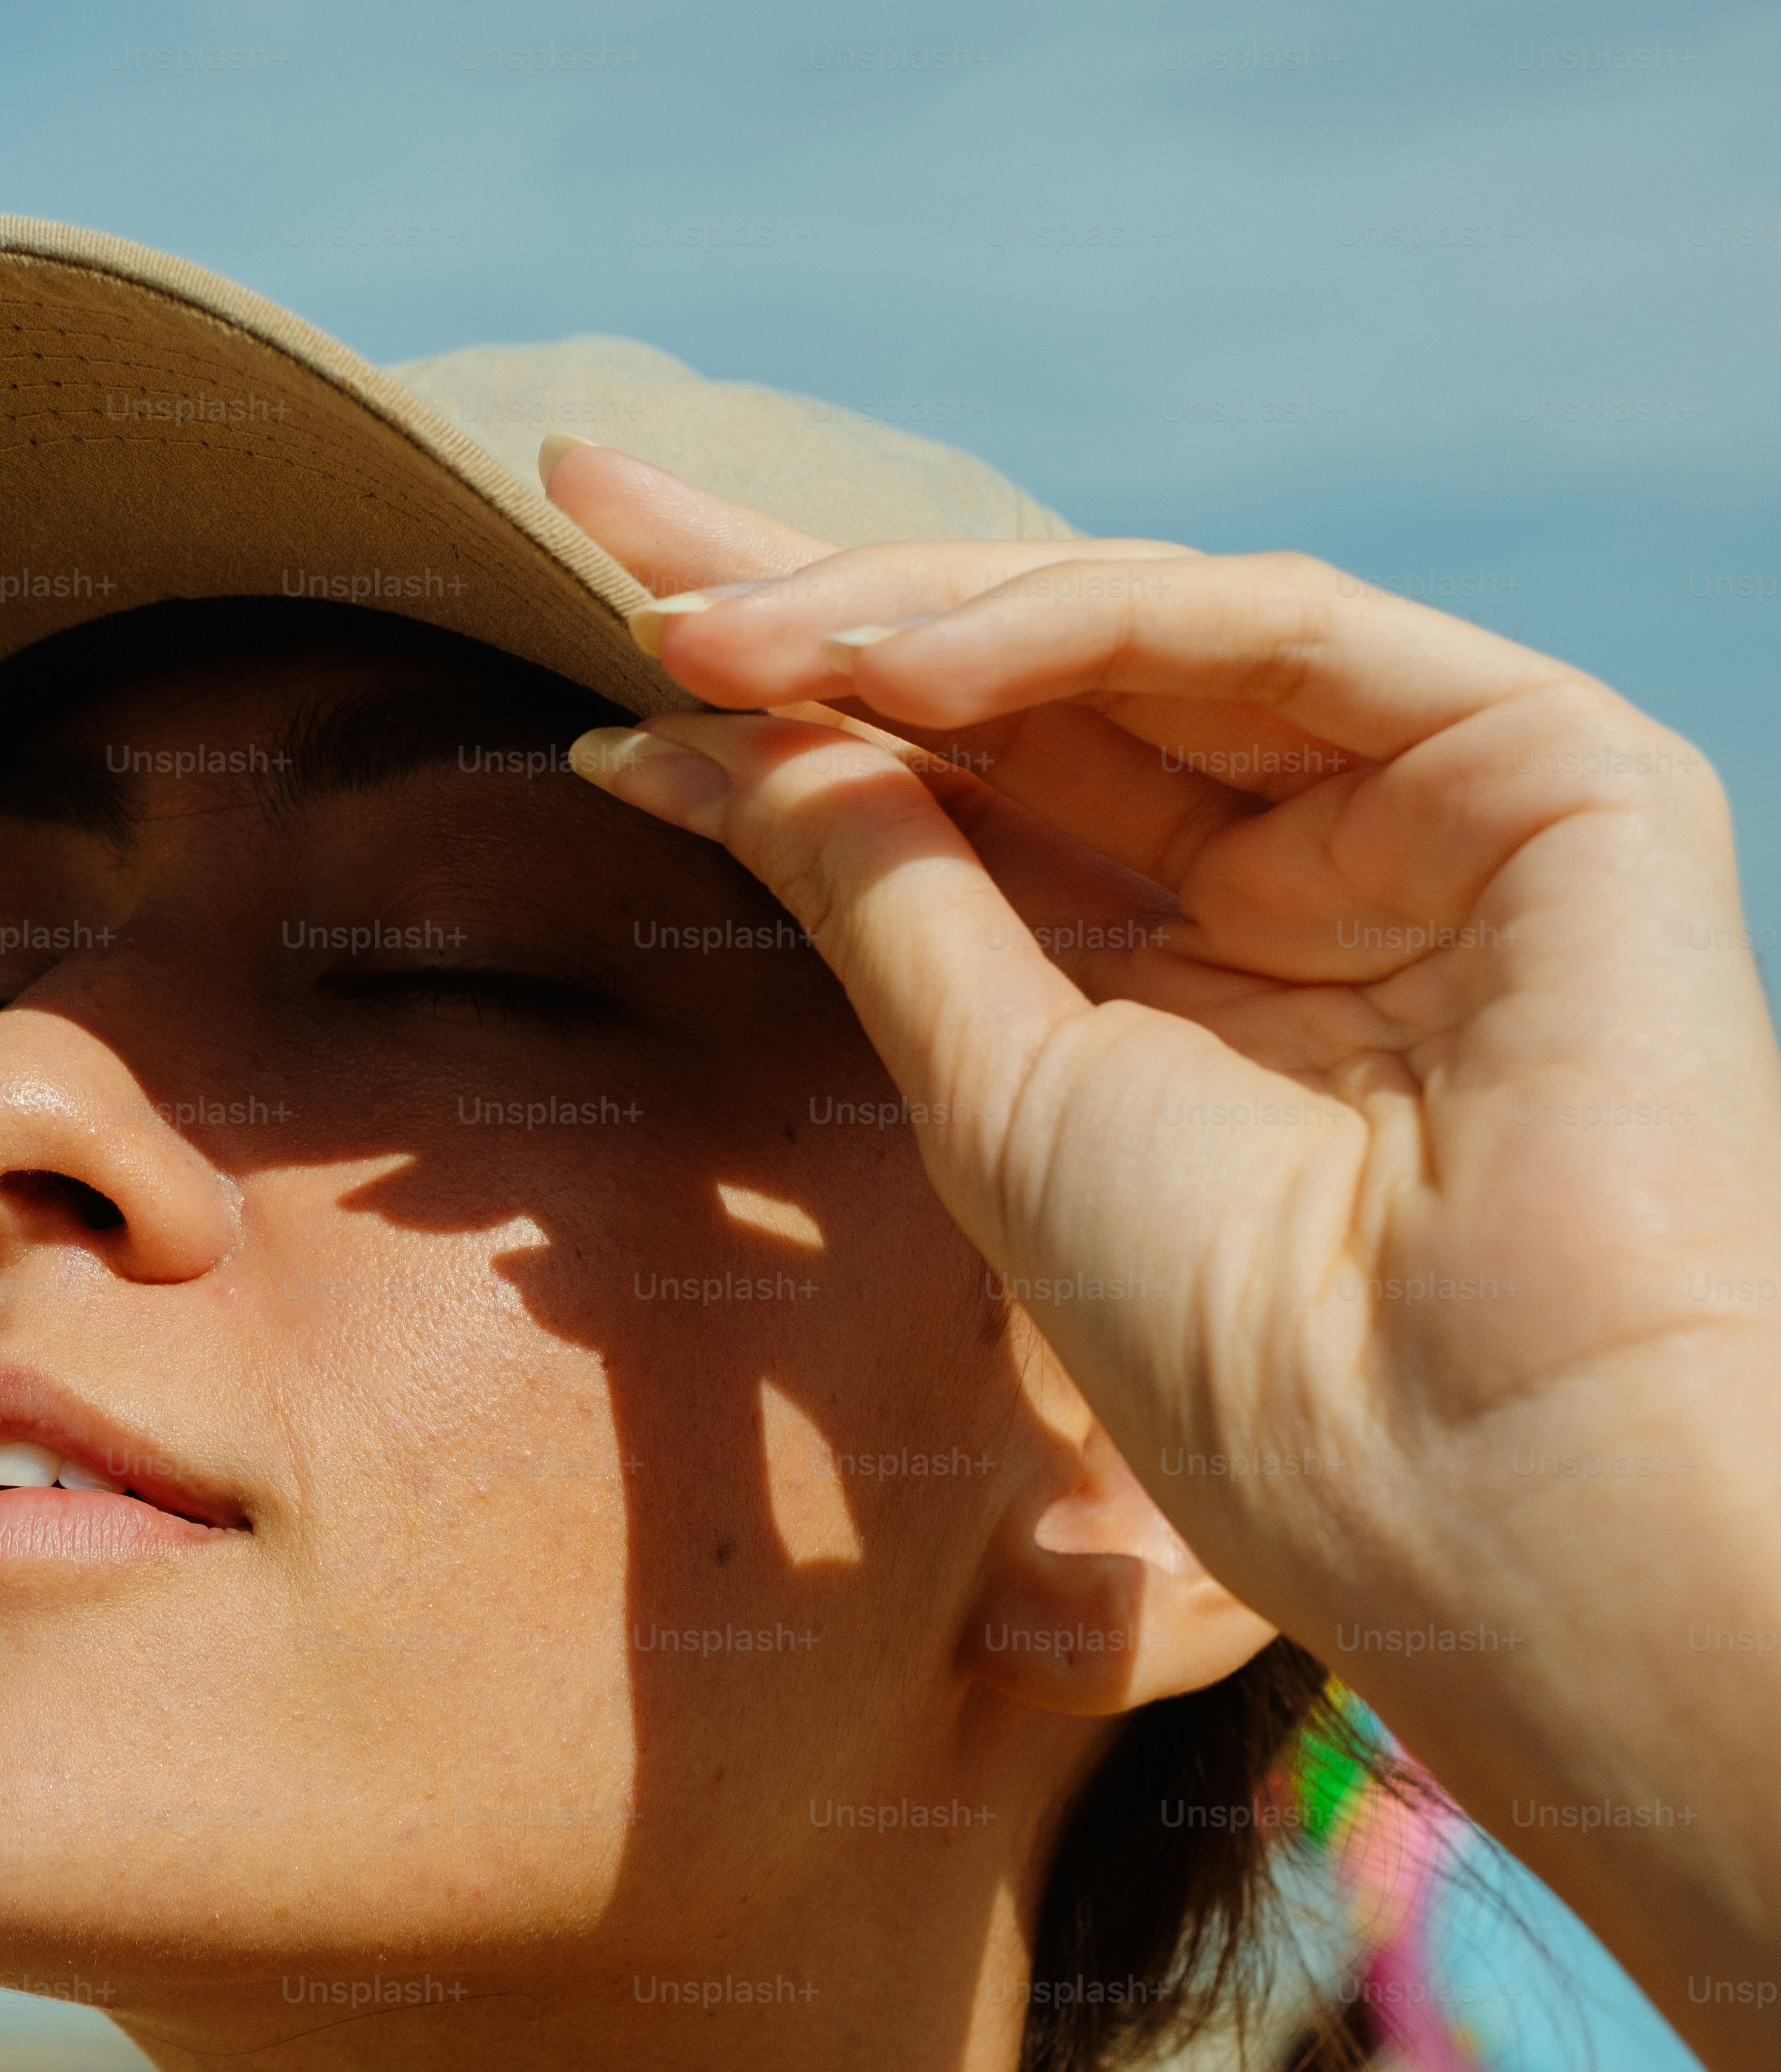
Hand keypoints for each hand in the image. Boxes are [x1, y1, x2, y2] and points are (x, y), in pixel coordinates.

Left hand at [540, 445, 1780, 1644]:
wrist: (1458, 1481)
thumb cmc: (1235, 1336)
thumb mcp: (989, 1082)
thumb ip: (867, 885)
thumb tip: (683, 728)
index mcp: (1188, 952)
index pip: (960, 764)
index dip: (783, 681)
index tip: (594, 611)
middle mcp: (1306, 853)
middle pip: (1024, 662)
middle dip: (810, 585)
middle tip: (598, 515)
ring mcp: (1432, 796)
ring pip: (1129, 622)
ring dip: (900, 609)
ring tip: (711, 635)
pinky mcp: (1552, 762)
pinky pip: (1272, 630)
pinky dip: (1074, 623)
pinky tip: (893, 665)